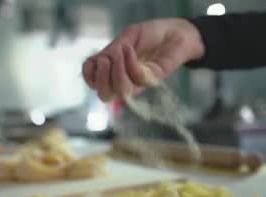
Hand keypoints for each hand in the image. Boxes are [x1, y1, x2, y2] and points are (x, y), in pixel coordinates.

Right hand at [82, 18, 203, 100]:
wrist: (175, 32)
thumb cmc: (151, 35)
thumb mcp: (125, 38)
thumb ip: (111, 52)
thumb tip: (99, 64)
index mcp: (114, 72)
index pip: (93, 84)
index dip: (89, 76)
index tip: (96, 60)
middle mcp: (125, 81)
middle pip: (104, 96)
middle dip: (101, 78)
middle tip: (107, 59)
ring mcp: (139, 83)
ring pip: (121, 92)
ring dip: (116, 70)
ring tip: (122, 51)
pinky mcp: (153, 81)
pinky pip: (137, 79)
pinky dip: (130, 62)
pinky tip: (131, 49)